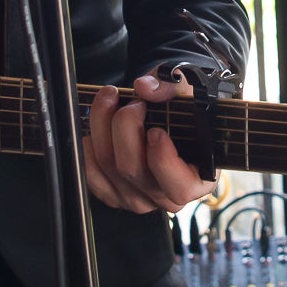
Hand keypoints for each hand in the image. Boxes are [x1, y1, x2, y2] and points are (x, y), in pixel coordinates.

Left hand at [83, 72, 216, 213]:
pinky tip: (97, 126)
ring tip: (111, 100)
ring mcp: (138, 199)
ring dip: (102, 126)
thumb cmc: (186, 114)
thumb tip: (144, 88)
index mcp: (197, 181)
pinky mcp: (114, 195)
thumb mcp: (189, 94)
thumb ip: (172, 87)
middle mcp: (166, 198)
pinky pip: (92, 175)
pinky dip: (89, 146)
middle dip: (125, 125)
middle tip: (133, 101)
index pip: (179, 187)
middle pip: (132, 169)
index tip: (157, 130)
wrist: (171, 122)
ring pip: (108, 167)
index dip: (163, 159)